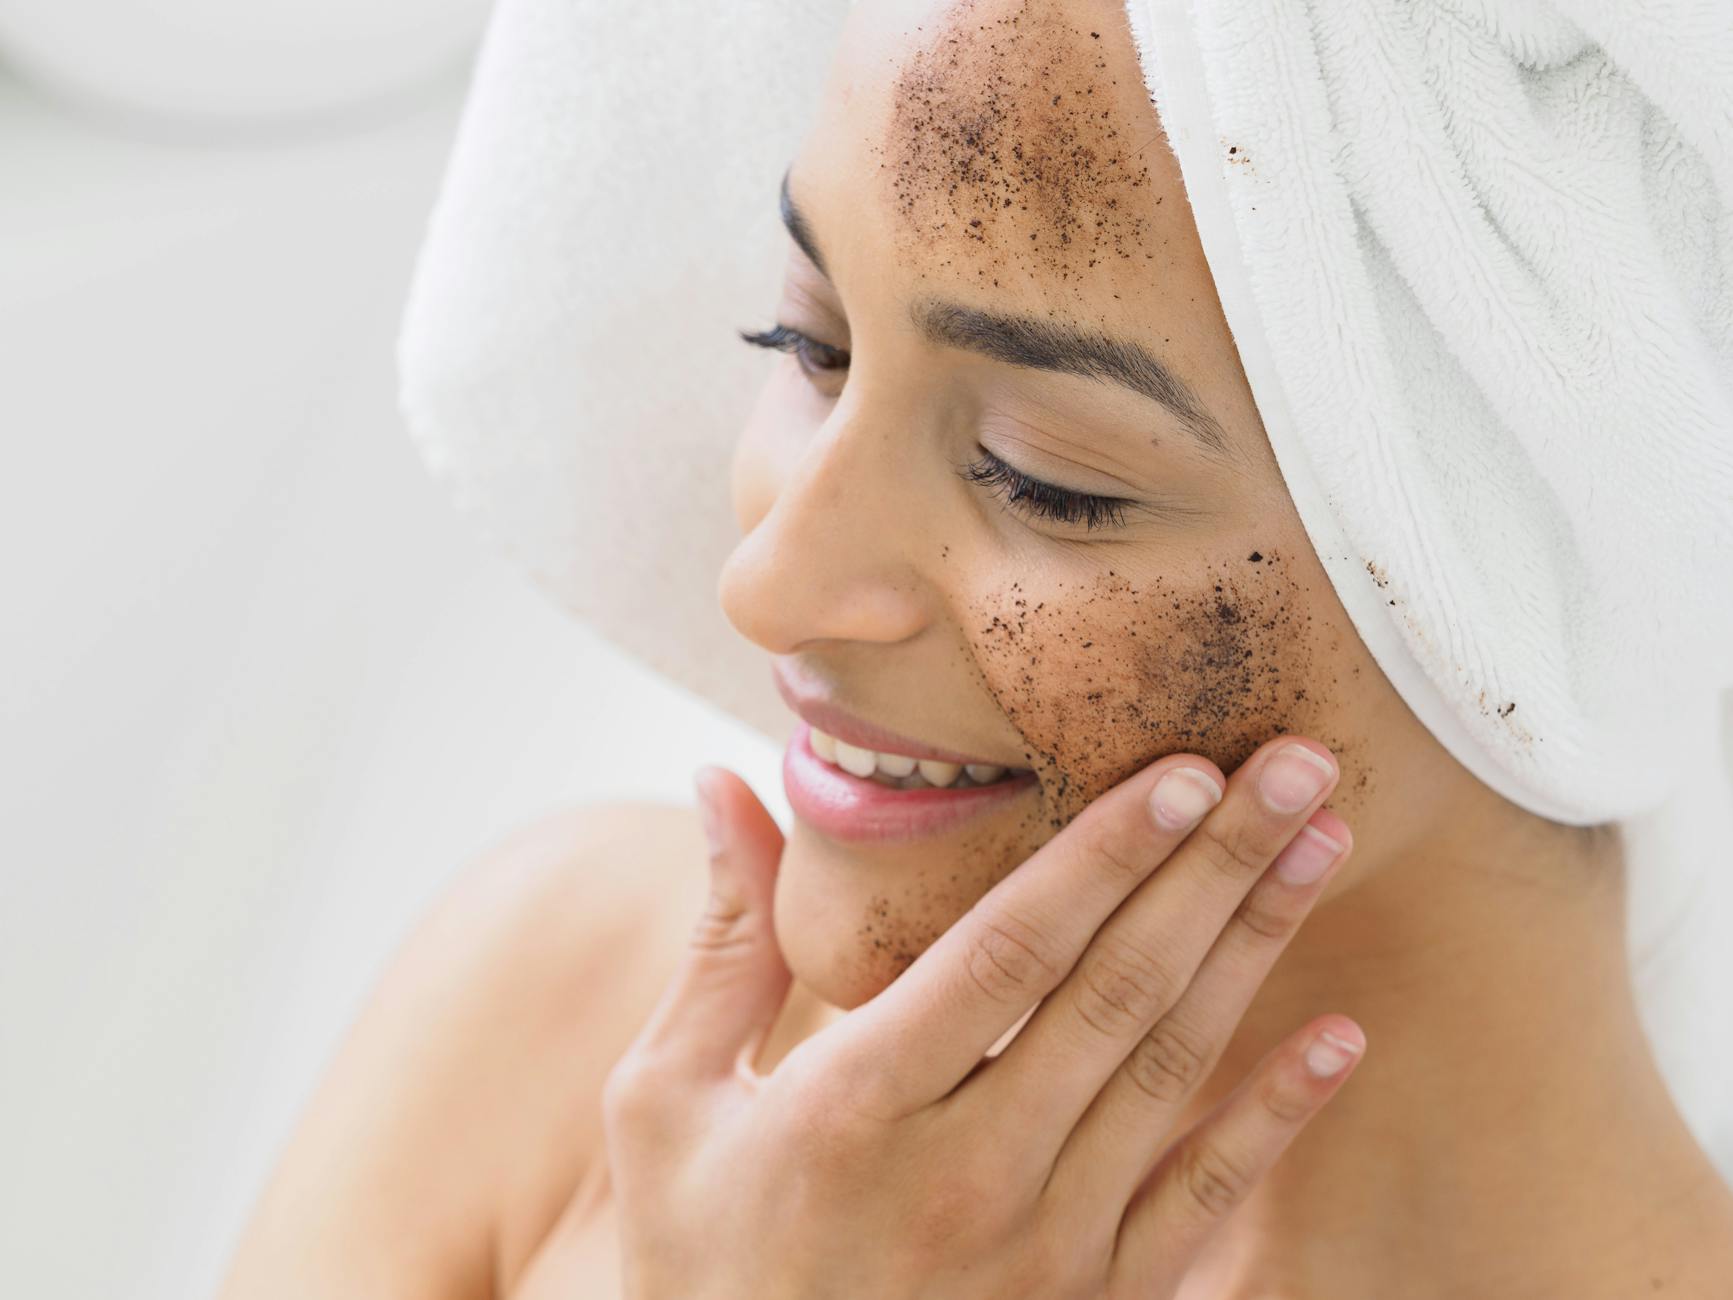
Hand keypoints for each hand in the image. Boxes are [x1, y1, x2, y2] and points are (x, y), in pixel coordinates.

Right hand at [601, 737, 1362, 1298]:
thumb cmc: (700, 1261)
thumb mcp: (665, 1102)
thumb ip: (723, 943)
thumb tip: (718, 782)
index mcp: (856, 1106)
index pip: (1008, 954)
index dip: (1102, 857)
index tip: (1181, 769)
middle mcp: (967, 1177)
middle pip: (1115, 992)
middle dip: (1212, 866)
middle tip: (1294, 765)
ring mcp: (1045, 1252)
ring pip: (1171, 1072)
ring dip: (1255, 950)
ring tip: (1321, 843)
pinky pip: (1203, 1203)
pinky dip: (1278, 1116)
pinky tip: (1339, 1034)